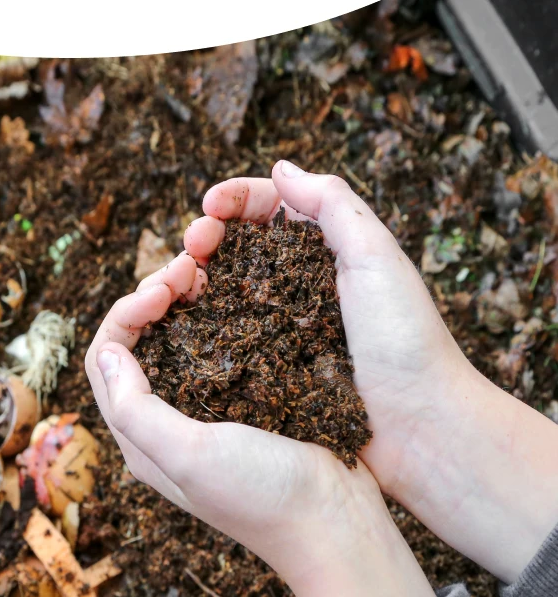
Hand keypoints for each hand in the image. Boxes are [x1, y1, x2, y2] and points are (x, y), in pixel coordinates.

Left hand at [84, 254, 436, 596]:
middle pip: (136, 344)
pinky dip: (216, 314)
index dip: (124, 313)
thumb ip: (136, 409)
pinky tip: (235, 294)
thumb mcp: (189, 456)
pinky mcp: (244, 399)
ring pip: (175, 339)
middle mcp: (165, 422)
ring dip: (181, 301)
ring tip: (206, 271)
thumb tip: (107, 352)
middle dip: (152, 298)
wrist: (338, 524)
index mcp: (140, 438)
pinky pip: (216, 345)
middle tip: (188, 267)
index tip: (163, 289)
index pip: (105, 360)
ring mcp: (206, 409)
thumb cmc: (262, 496)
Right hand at [184, 161, 557, 583]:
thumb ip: (333, 204)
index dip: (235, 199)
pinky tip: (182, 319)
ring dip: (194, 276)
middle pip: (238, 245)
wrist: (419, 429)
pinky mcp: (267, 367)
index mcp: (327, 251)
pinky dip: (199, 321)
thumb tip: (281, 167)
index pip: (271, 208)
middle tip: (191, 245)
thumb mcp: (377, 256)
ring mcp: (279, 327)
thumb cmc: (405, 341)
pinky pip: (224, 335)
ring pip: (222, 288)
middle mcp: (298, 284)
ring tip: (177, 281)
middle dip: (206, 235)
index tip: (208, 206)